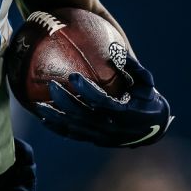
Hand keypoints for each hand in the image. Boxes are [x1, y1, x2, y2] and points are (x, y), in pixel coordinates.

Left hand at [32, 55, 172, 147]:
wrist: (153, 129)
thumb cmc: (148, 100)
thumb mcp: (146, 83)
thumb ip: (134, 68)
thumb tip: (116, 50)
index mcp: (124, 112)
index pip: (101, 101)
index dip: (86, 90)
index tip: (72, 76)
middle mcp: (111, 127)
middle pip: (83, 115)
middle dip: (65, 101)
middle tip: (51, 85)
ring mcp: (102, 137)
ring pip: (75, 128)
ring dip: (56, 117)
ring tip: (37, 105)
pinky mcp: (96, 141)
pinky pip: (74, 136)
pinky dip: (58, 128)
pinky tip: (44, 119)